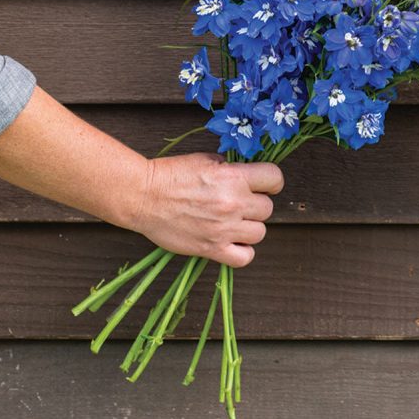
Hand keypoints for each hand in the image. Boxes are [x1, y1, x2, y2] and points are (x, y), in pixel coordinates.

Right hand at [127, 153, 284, 267]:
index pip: (275, 178)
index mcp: (234, 177)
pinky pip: (244, 257)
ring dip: (249, 227)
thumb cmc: (170, 175)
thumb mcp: (205, 160)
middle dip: (256, 205)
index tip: (264, 185)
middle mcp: (233, 203)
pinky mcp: (211, 248)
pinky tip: (233, 242)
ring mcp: (224, 228)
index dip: (271, 182)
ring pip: (260, 233)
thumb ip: (230, 168)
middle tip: (240, 203)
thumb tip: (245, 174)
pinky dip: (243, 251)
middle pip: (267, 209)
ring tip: (234, 222)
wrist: (143, 196)